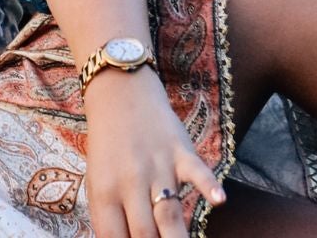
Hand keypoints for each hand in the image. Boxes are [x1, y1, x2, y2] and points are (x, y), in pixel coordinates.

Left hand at [83, 68, 225, 237]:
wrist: (120, 93)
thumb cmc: (108, 144)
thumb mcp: (97, 179)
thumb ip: (109, 214)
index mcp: (104, 192)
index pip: (113, 237)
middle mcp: (130, 182)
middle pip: (144, 233)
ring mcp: (157, 166)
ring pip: (169, 212)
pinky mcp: (181, 152)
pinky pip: (197, 171)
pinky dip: (208, 185)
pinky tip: (218, 200)